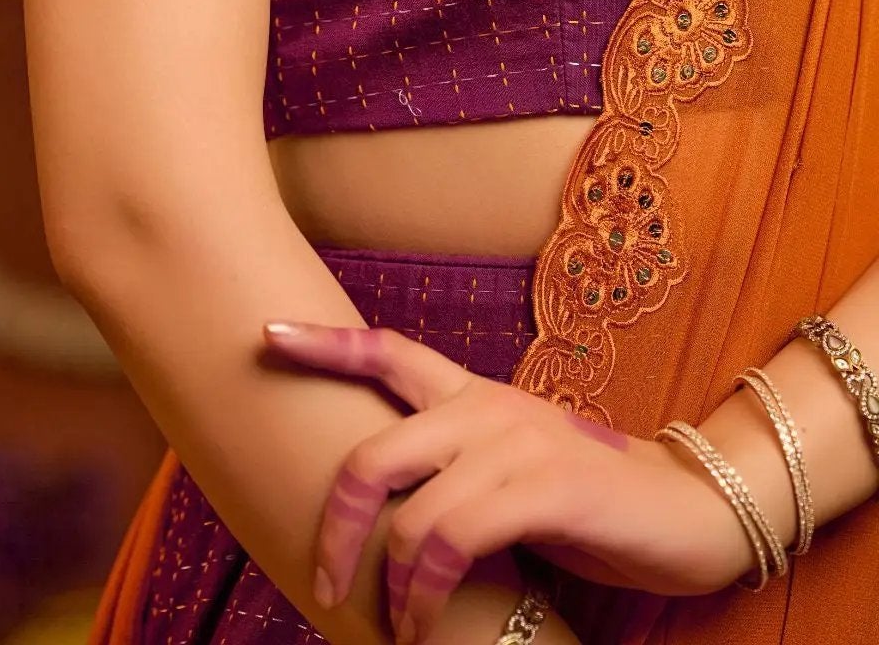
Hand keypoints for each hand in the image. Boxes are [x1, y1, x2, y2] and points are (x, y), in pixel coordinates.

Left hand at [261, 319, 752, 644]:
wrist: (686, 510)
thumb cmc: (587, 500)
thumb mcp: (509, 470)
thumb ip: (452, 470)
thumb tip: (380, 513)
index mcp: (473, 393)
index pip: (387, 351)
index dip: (323, 344)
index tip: (264, 334)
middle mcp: (486, 406)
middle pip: (373, 453)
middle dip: (336, 525)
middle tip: (323, 580)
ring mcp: (515, 443)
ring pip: (412, 514)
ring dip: (391, 585)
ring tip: (395, 624)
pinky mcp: (546, 488)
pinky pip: (456, 541)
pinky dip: (428, 592)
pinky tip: (425, 623)